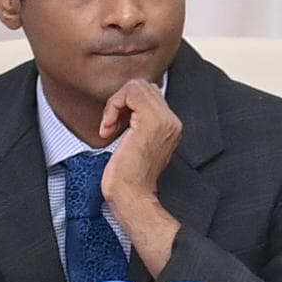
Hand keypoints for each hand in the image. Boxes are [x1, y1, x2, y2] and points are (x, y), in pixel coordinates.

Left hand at [96, 79, 185, 271]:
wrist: (131, 196)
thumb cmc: (127, 177)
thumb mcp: (135, 144)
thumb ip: (137, 124)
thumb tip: (125, 105)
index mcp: (171, 126)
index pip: (149, 93)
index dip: (126, 104)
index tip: (115, 127)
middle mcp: (172, 121)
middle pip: (143, 86)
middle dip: (120, 100)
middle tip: (111, 125)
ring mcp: (164, 121)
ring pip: (137, 86)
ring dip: (116, 103)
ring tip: (110, 127)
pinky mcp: (150, 122)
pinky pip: (130, 93)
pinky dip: (113, 106)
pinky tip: (109, 128)